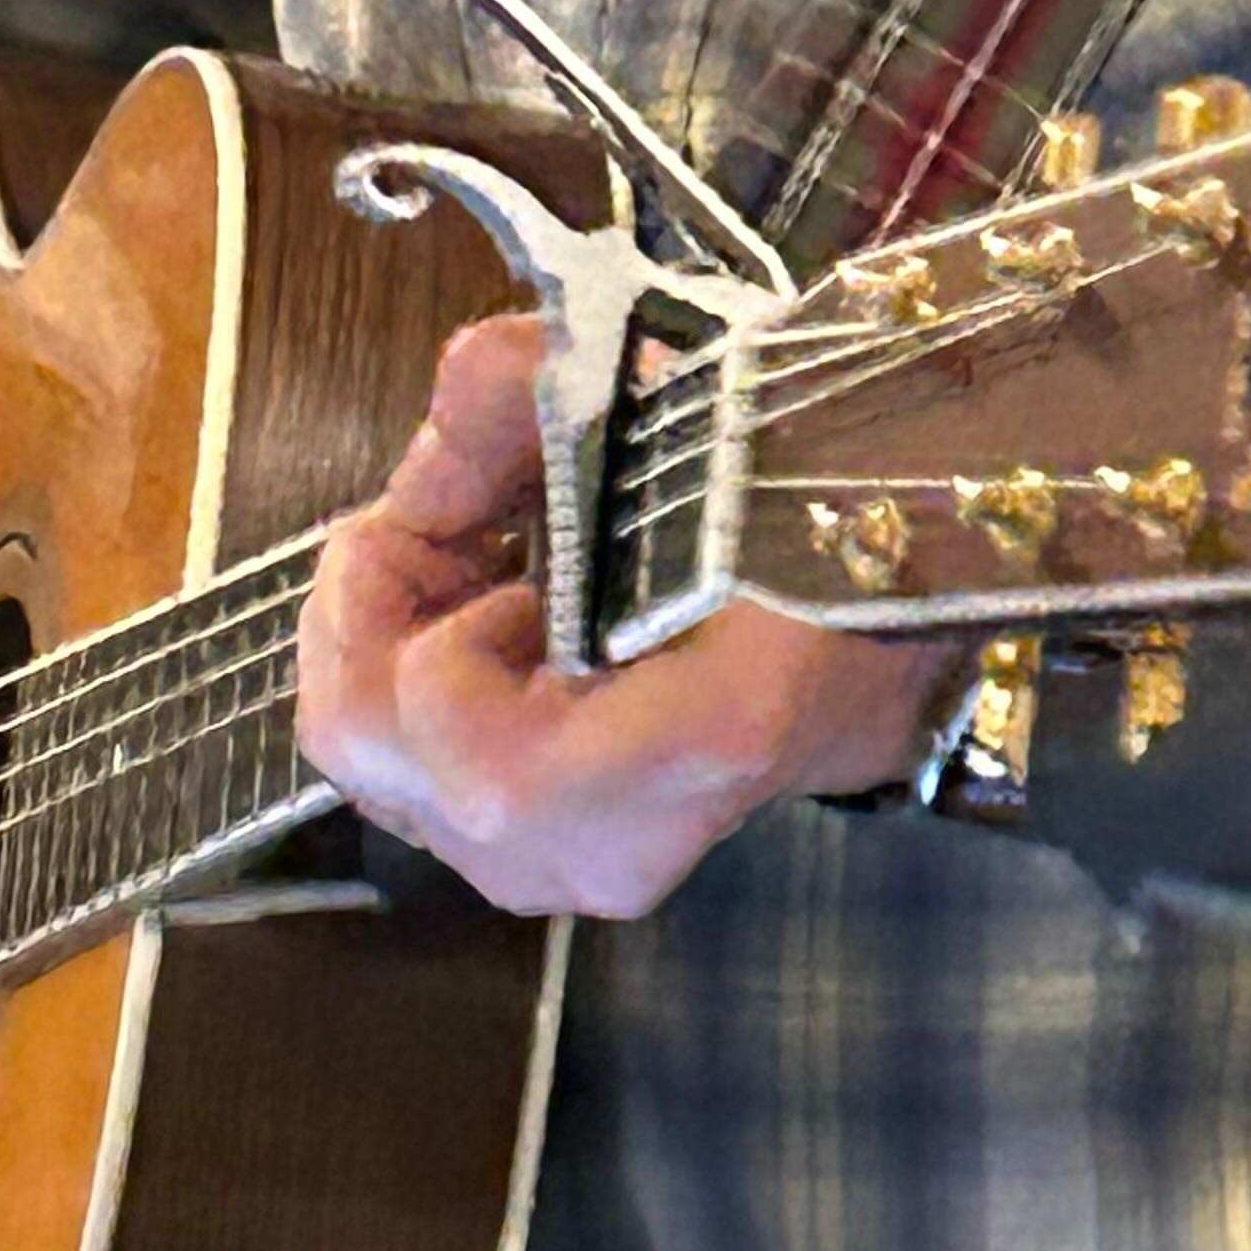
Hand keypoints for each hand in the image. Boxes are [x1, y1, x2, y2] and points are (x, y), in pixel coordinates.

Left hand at [298, 316, 957, 917]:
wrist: (879, 576)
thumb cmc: (782, 472)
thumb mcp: (654, 382)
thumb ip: (503, 398)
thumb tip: (409, 490)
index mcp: (701, 739)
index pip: (494, 774)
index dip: (428, 646)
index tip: (464, 530)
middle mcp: (631, 844)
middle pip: (399, 780)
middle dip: (371, 626)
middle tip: (426, 522)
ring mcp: (591, 868)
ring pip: (394, 788)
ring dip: (388, 655)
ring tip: (463, 560)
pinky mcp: (566, 861)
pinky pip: (426, 795)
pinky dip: (417, 696)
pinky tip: (480, 616)